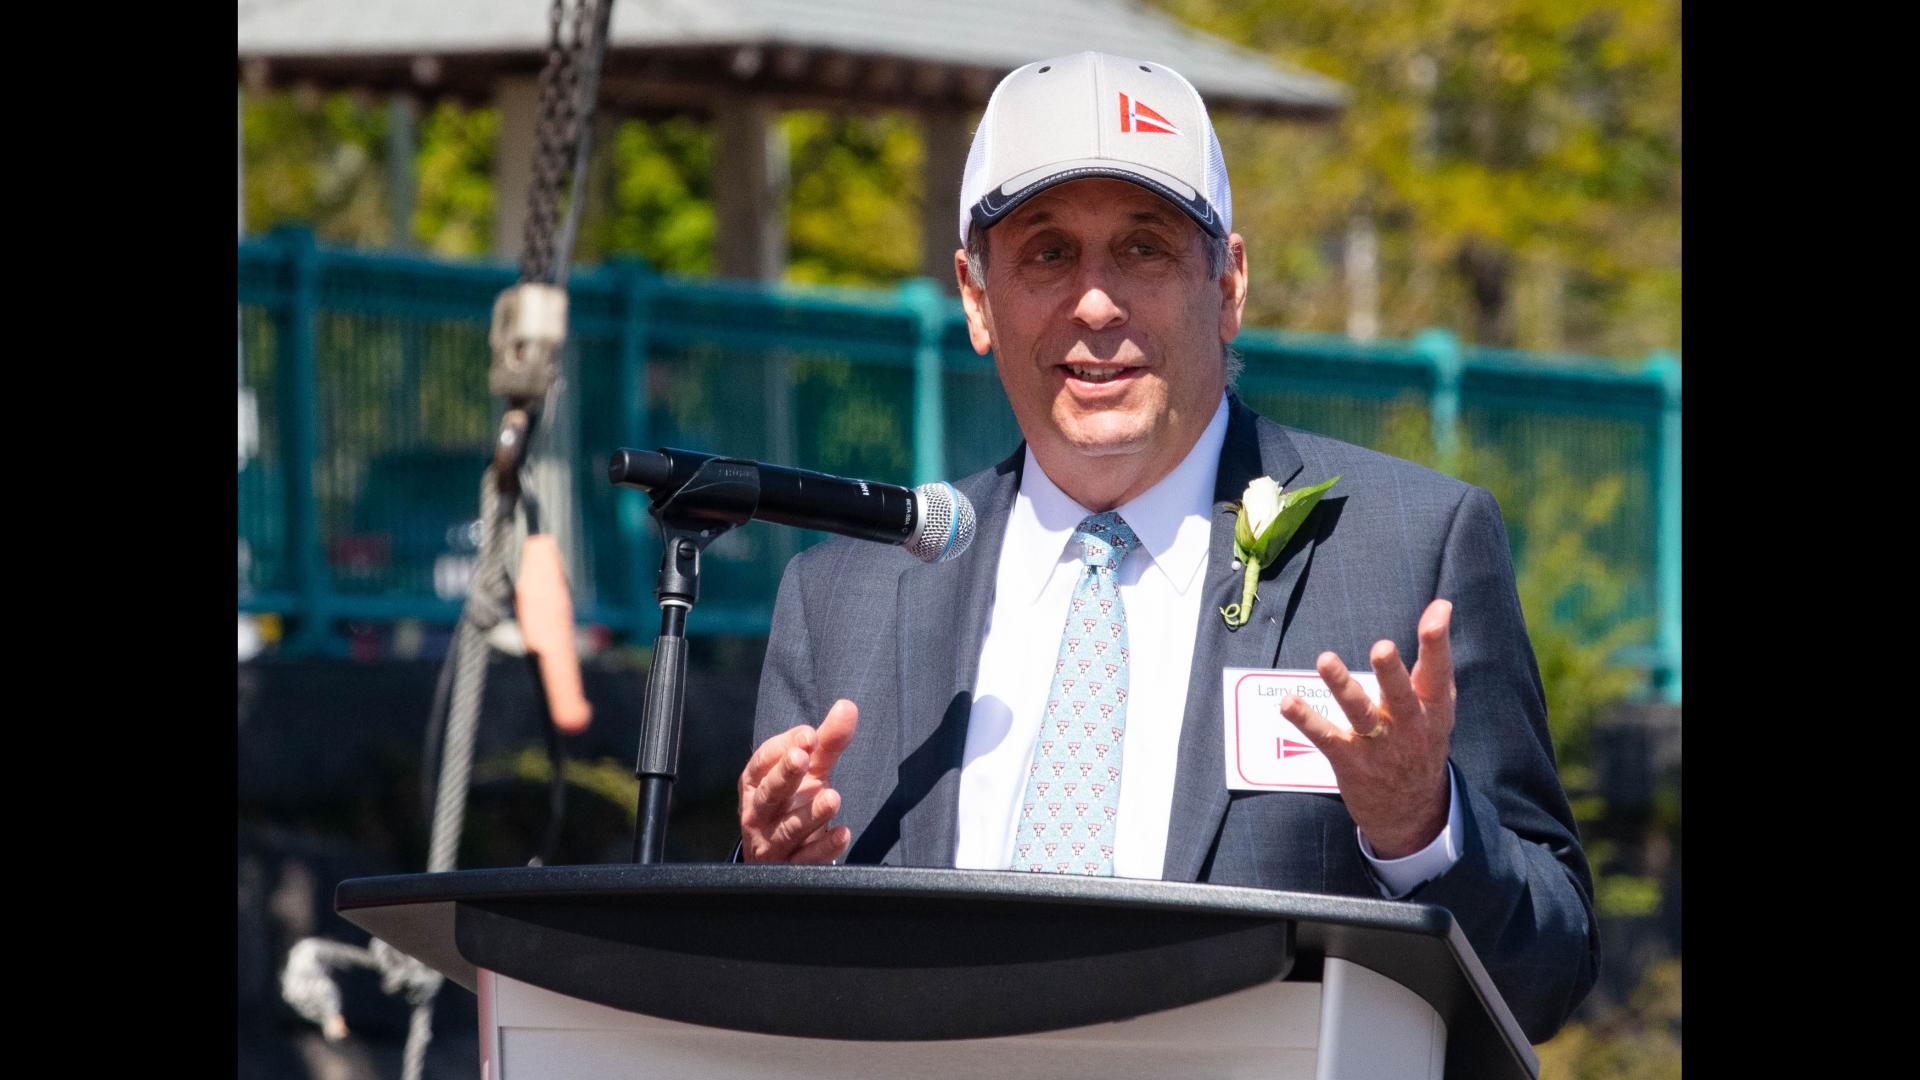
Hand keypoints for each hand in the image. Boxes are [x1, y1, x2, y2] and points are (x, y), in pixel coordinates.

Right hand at [738, 699, 858, 863]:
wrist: (779, 854)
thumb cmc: (792, 801)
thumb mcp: (809, 771)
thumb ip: (826, 742)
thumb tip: (847, 706)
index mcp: (756, 782)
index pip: (763, 762)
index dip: (783, 747)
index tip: (810, 735)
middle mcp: (758, 812)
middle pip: (768, 793)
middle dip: (784, 774)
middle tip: (803, 757)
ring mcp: (770, 843)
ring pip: (787, 828)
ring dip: (809, 813)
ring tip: (833, 797)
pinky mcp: (788, 868)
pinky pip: (805, 860)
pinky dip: (823, 848)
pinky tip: (842, 834)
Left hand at [1280, 599, 1454, 858]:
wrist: (1411, 812)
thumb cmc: (1421, 742)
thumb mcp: (1438, 707)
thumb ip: (1434, 659)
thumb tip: (1440, 604)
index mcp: (1434, 710)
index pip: (1438, 671)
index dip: (1438, 641)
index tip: (1439, 610)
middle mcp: (1409, 727)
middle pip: (1400, 696)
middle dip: (1391, 672)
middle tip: (1382, 647)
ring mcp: (1379, 746)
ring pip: (1361, 714)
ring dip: (1342, 687)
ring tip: (1326, 660)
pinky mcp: (1350, 762)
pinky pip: (1327, 738)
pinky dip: (1307, 721)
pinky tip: (1288, 703)